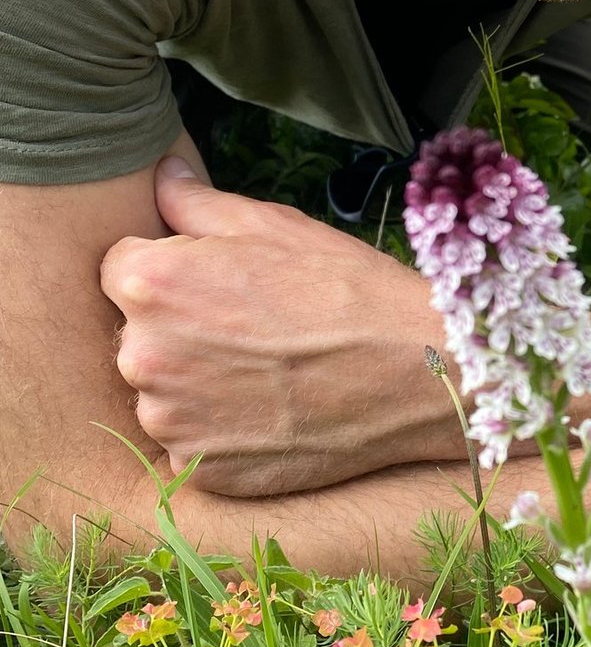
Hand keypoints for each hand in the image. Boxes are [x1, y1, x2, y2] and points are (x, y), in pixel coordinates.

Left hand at [100, 158, 453, 494]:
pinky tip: (273, 410)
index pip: (121, 269)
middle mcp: (143, 357)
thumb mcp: (272, 225)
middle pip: (138, 335)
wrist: (413, 371)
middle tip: (253, 328)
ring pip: (163, 394)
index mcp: (150, 284)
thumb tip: (163, 176)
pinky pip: (194, 444)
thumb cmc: (345, 288)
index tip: (220, 282)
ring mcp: (171, 422)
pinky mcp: (202, 470)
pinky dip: (223, 432)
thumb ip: (196, 203)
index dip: (172, 269)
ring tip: (268, 372)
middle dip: (179, 328)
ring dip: (198, 384)